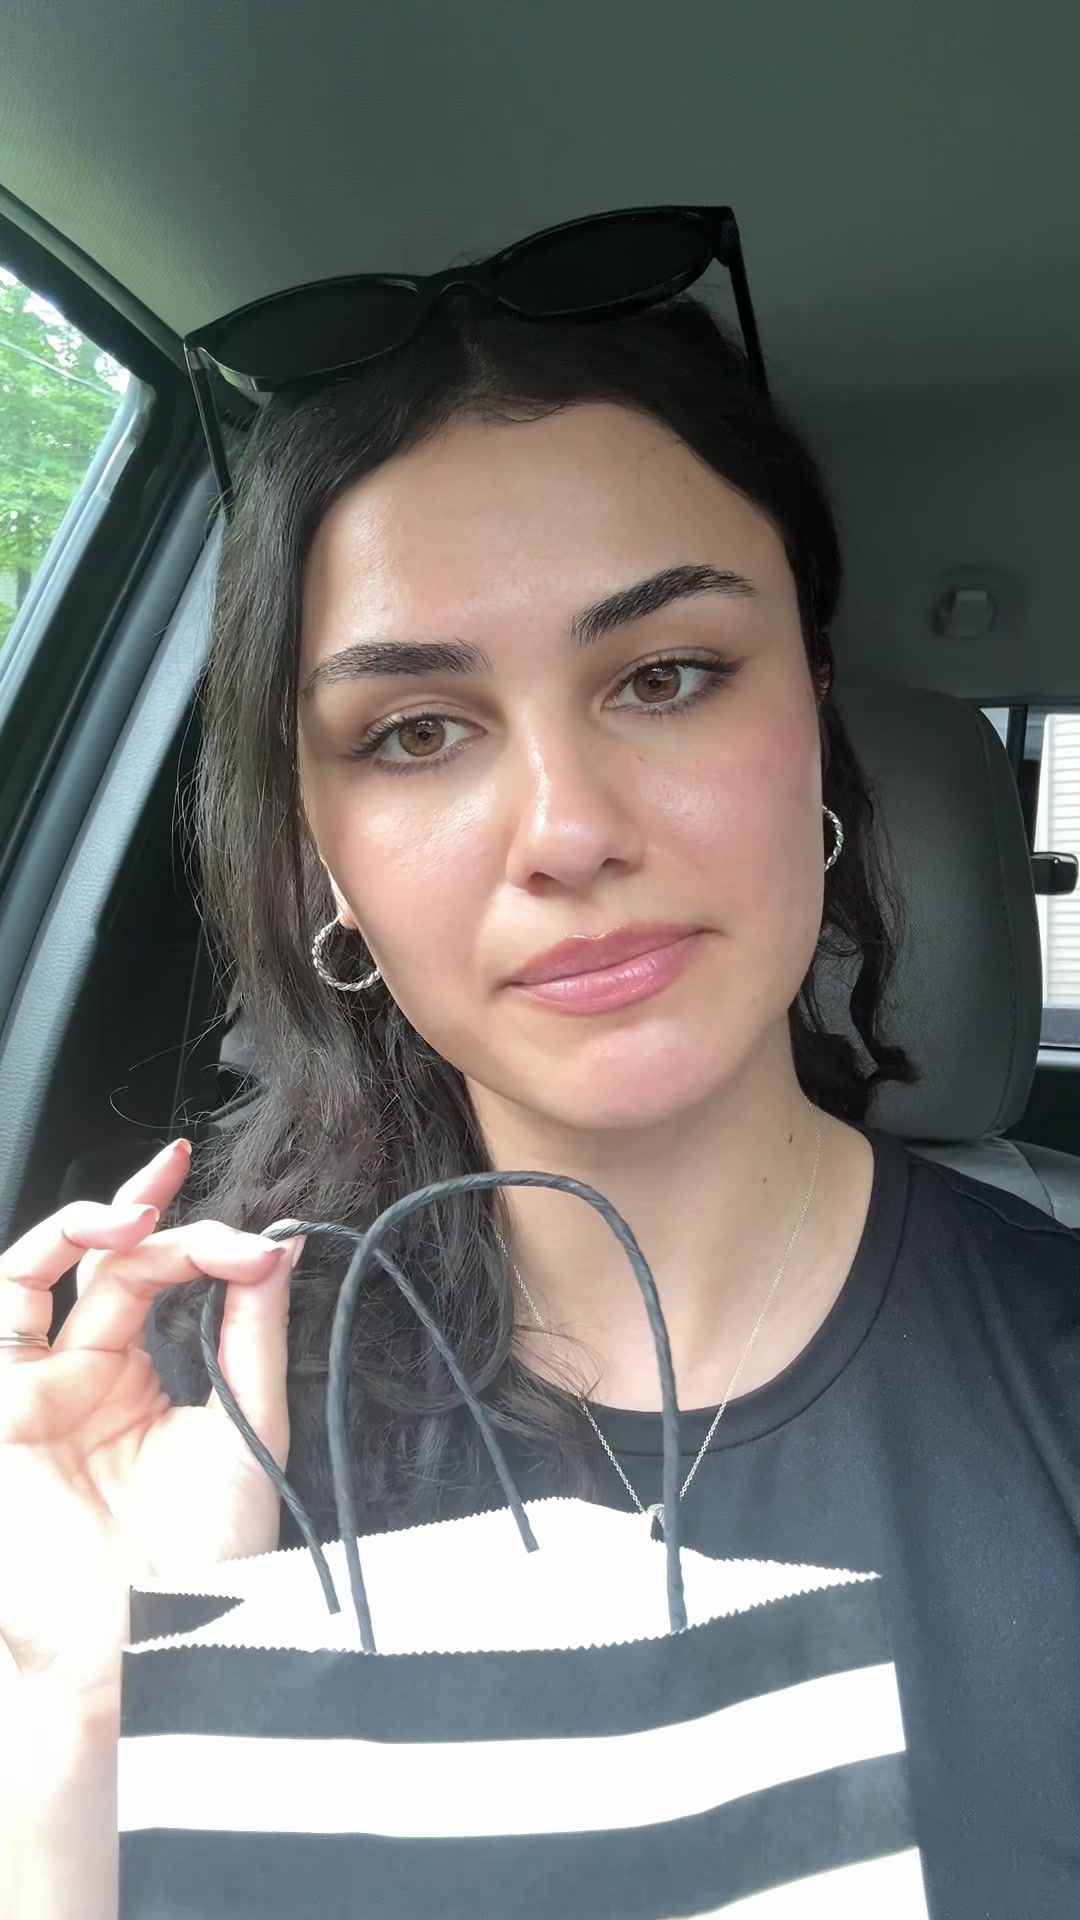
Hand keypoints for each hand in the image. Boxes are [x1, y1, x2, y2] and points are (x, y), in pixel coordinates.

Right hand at [0, 1140, 302, 1694]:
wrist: (159, 1637)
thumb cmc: (204, 1557)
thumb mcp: (247, 1430)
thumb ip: (253, 1334)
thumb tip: (277, 1247)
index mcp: (139, 1385)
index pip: (162, 1283)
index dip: (207, 1246)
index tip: (259, 1248)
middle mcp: (82, 1378)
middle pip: (108, 1263)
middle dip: (149, 1209)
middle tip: (183, 1173)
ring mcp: (35, 1391)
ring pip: (39, 1271)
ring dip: (86, 1224)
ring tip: (141, 1207)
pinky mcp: (0, 1407)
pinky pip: (4, 1313)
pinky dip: (41, 1259)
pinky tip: (98, 1236)